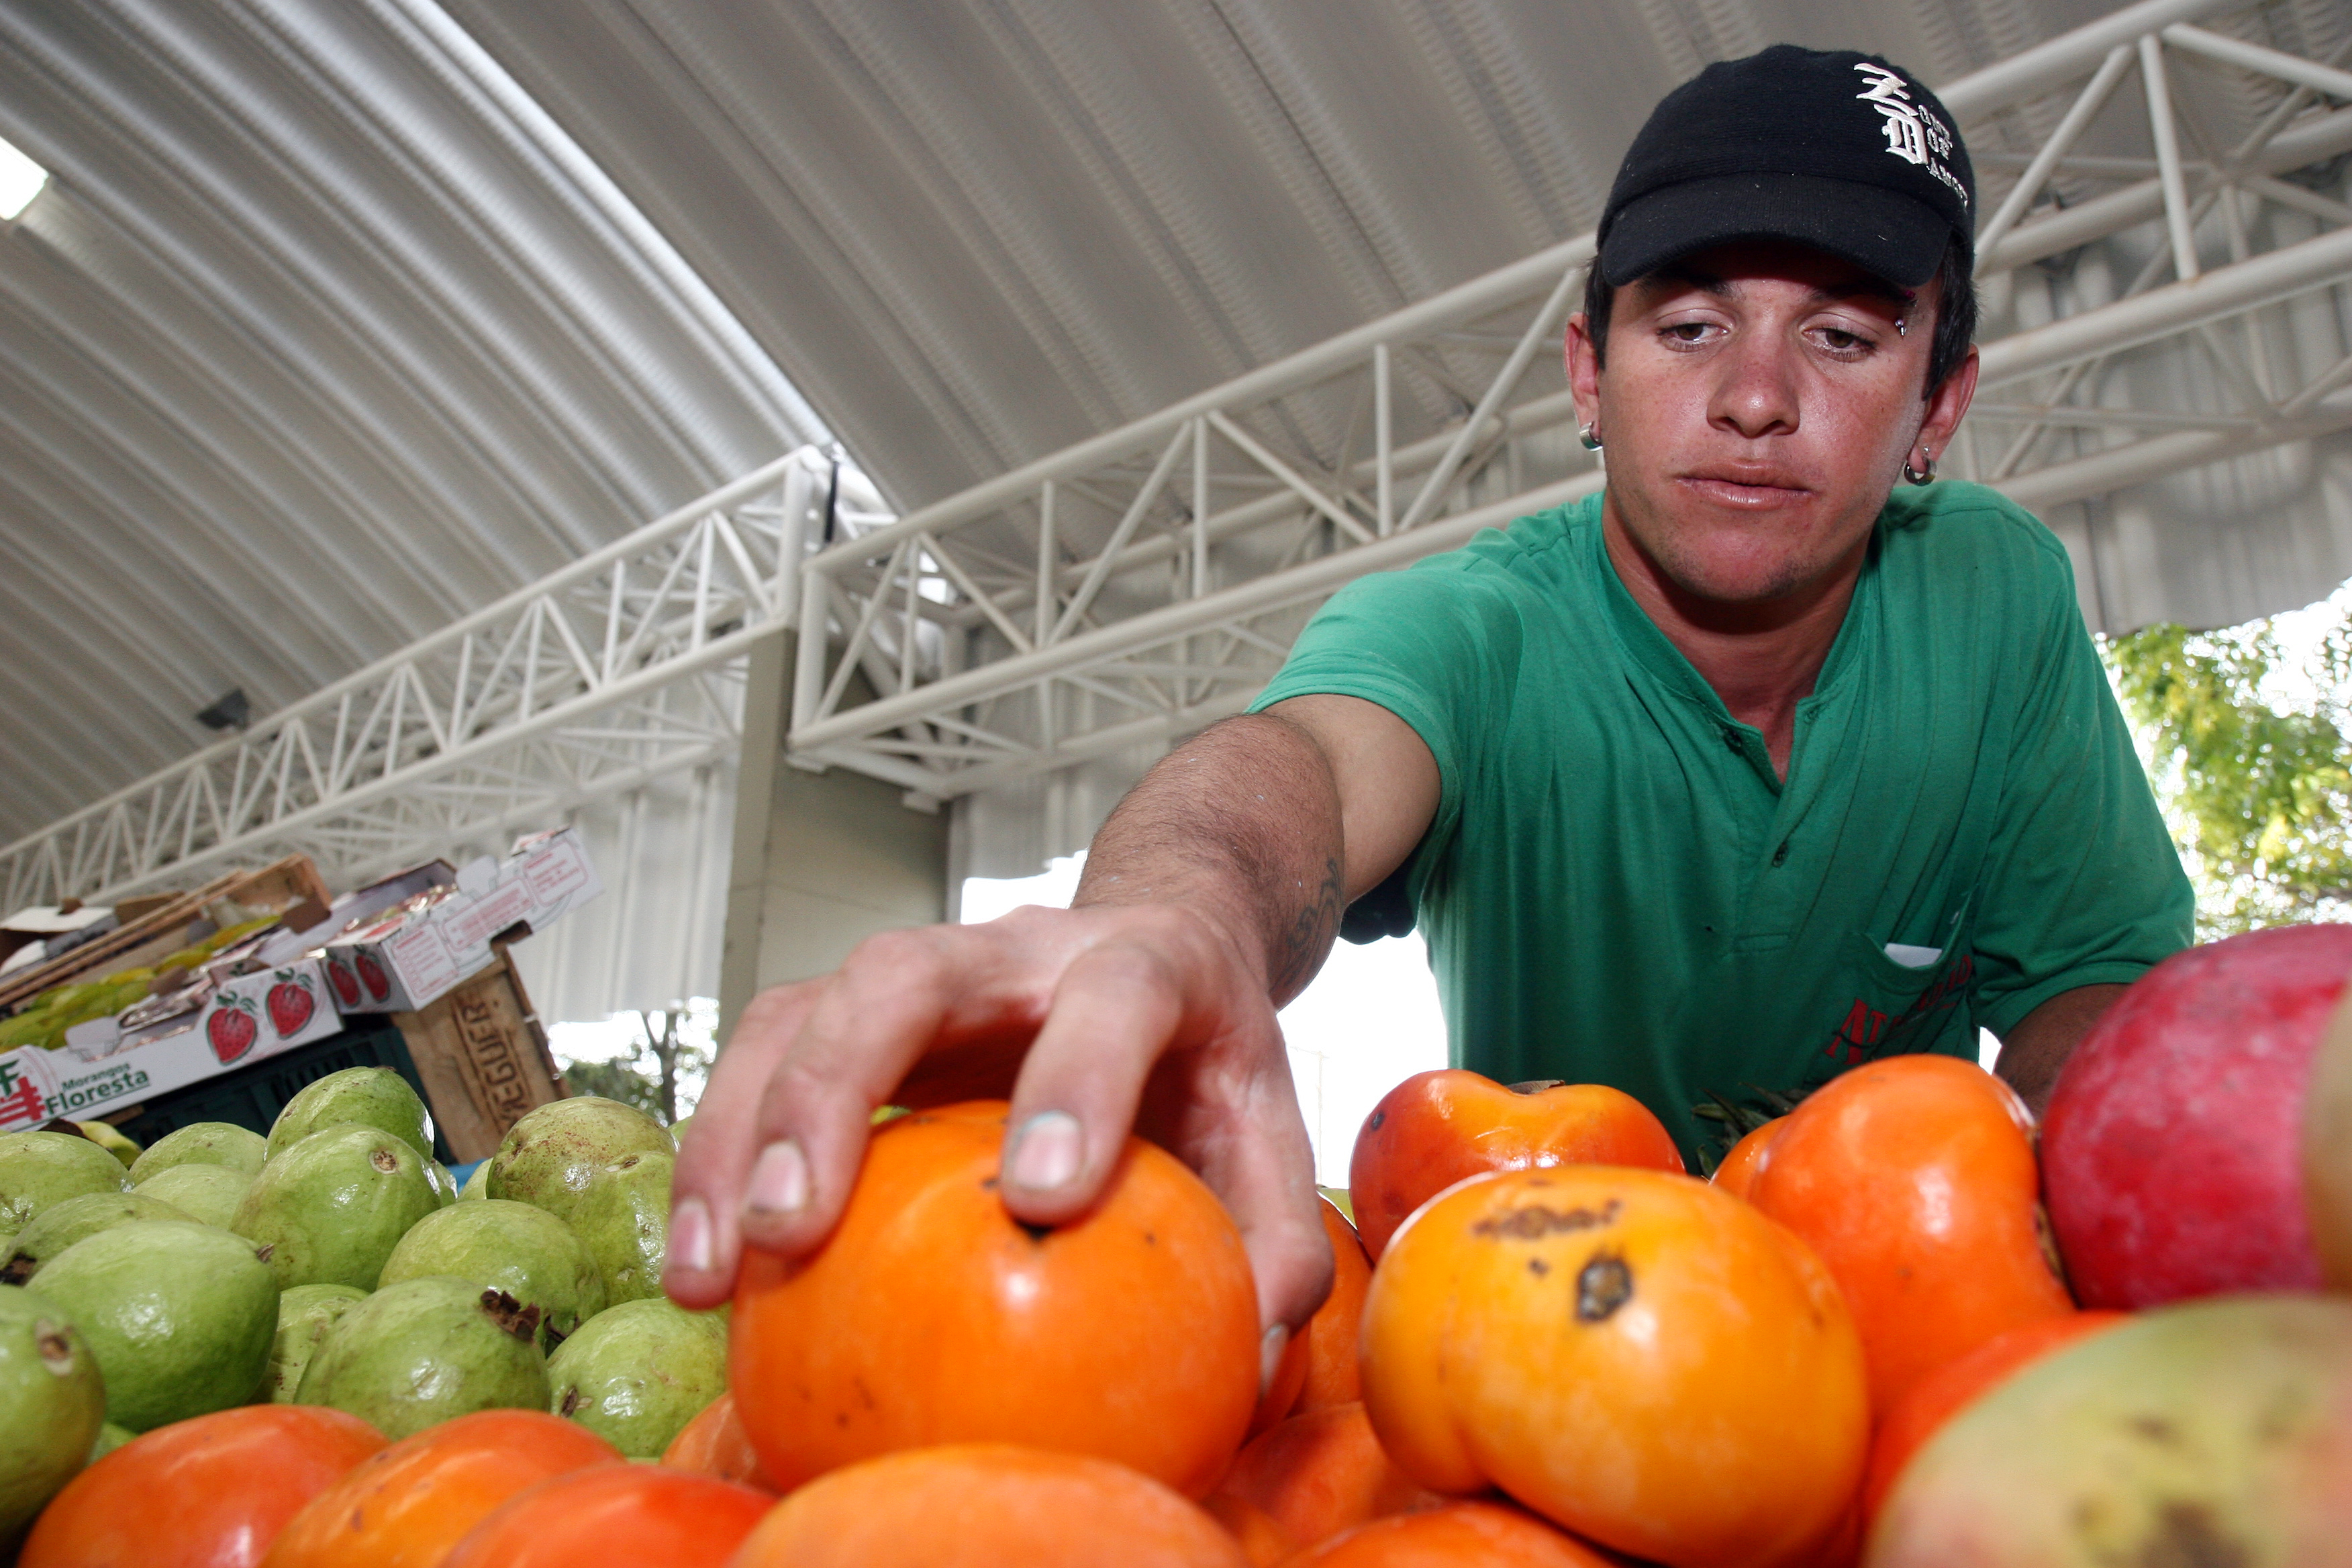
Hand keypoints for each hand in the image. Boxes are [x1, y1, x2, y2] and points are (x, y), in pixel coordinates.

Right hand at [662, 901, 1334, 1388]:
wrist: (1163, 942)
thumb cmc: (1207, 1057)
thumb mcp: (1269, 1131)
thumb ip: (1275, 1237)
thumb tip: (1246, 1353)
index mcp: (1144, 962)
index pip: (1113, 995)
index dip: (1077, 1081)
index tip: (1043, 1197)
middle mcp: (1018, 949)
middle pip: (905, 972)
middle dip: (837, 1088)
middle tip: (796, 1226)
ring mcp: (925, 973)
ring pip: (805, 1008)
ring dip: (740, 1132)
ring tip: (713, 1269)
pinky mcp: (854, 1012)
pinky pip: (765, 1052)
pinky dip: (716, 1152)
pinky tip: (706, 1266)